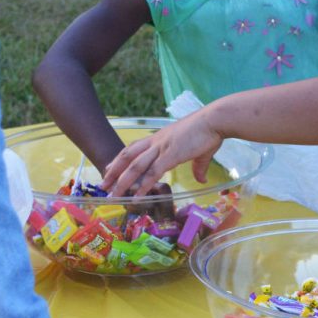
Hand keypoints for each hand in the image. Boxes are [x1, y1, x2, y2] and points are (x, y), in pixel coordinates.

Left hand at [103, 112, 223, 194]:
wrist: (215, 120)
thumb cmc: (209, 131)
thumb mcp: (201, 151)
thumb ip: (199, 166)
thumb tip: (201, 179)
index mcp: (160, 138)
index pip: (134, 148)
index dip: (121, 159)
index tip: (110, 168)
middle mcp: (156, 142)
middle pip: (128, 156)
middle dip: (114, 171)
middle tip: (103, 184)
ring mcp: (162, 148)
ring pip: (135, 167)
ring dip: (122, 182)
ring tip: (113, 195)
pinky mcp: (171, 155)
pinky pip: (153, 173)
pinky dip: (143, 186)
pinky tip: (136, 197)